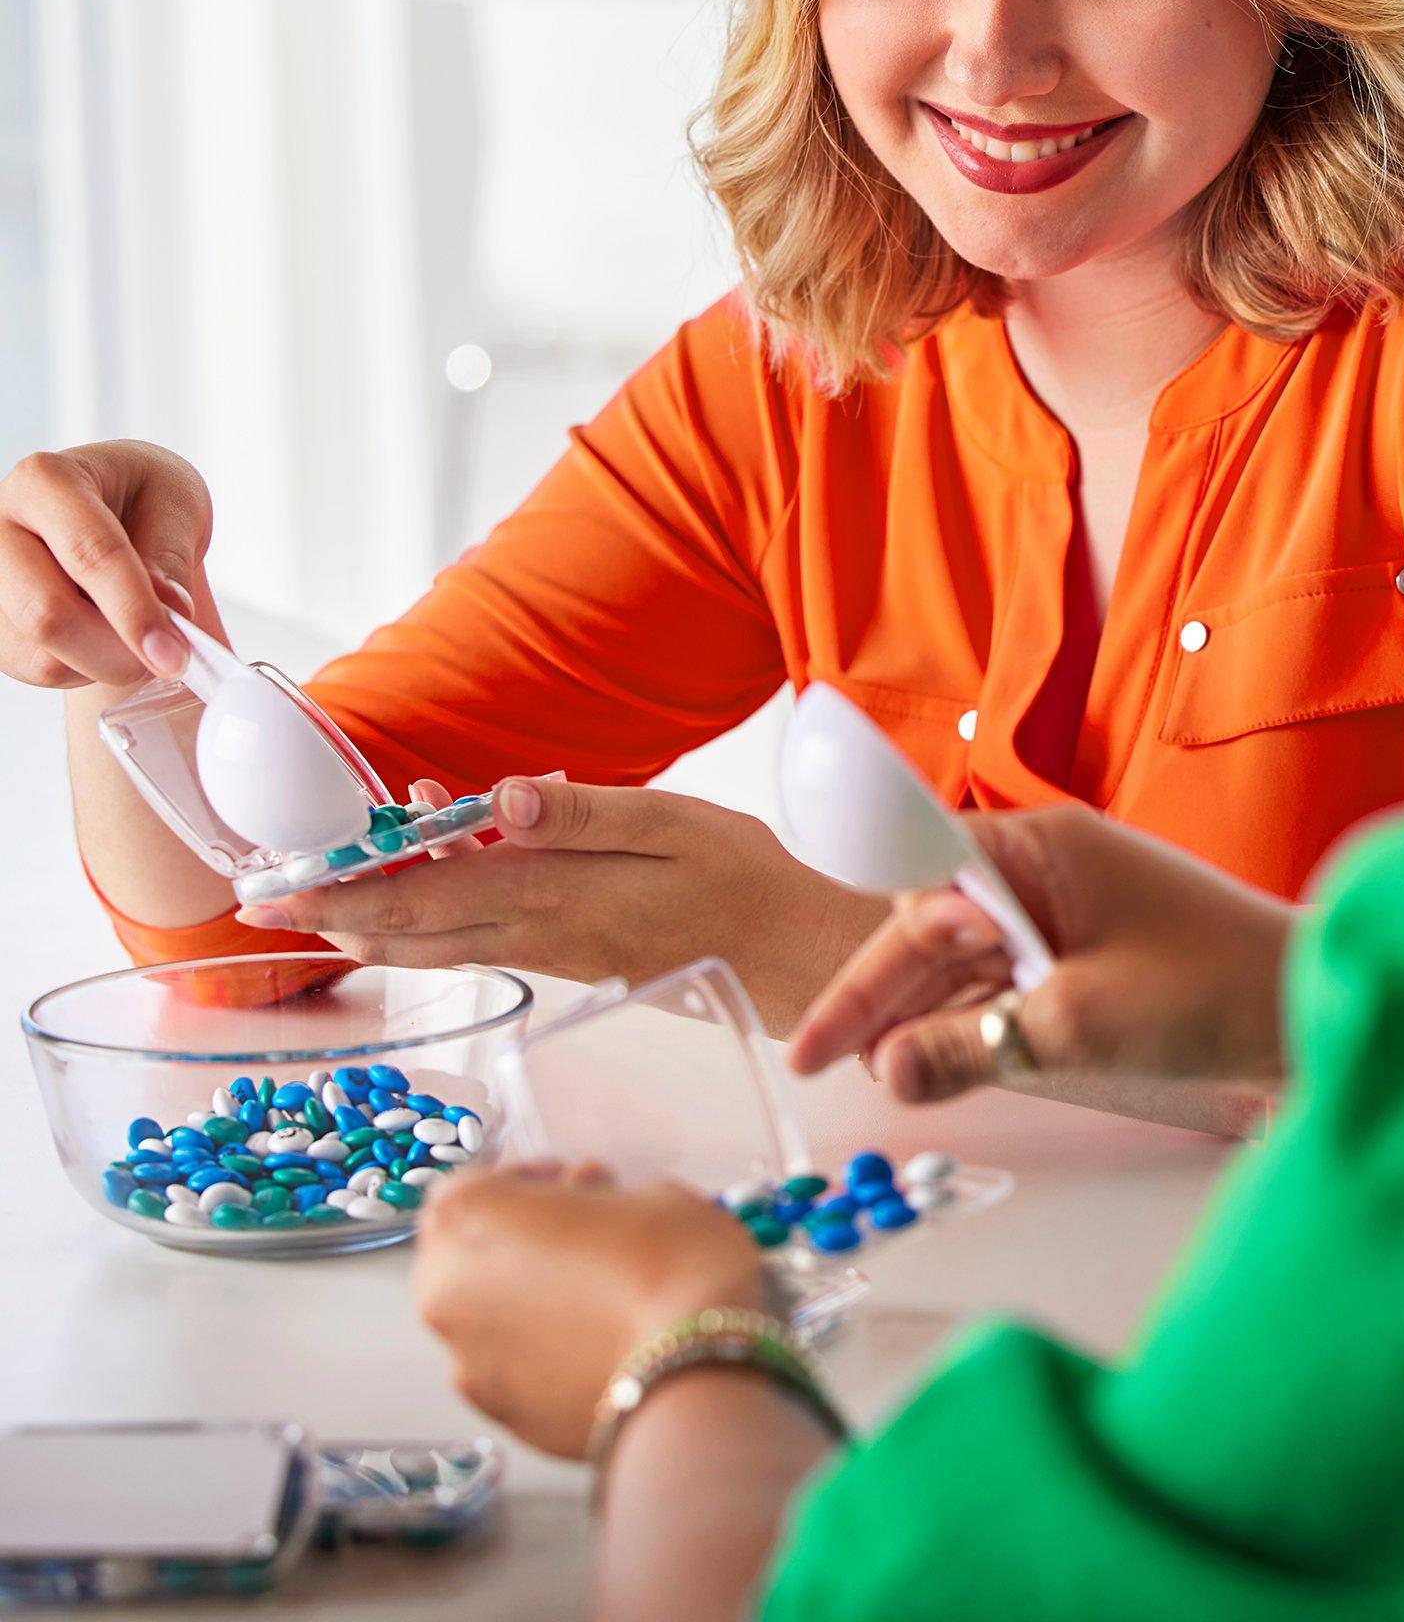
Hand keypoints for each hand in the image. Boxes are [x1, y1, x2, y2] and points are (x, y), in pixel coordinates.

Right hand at [0, 441, 212, 687]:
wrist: (116, 507)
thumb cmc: (145, 497)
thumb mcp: (177, 505)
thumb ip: (169, 558)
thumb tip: (169, 611)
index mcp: (45, 481)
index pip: (88, 553)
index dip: (134, 609)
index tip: (173, 653)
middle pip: (46, 612)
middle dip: (118, 652)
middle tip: (171, 658)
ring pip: (40, 654)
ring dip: (106, 662)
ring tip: (136, 630)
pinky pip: (36, 670)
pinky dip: (84, 670)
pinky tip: (105, 638)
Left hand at [235, 776, 889, 1024]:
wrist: (785, 955)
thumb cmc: (739, 879)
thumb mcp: (671, 822)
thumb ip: (583, 812)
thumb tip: (500, 797)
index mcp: (555, 897)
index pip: (424, 901)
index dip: (343, 894)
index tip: (278, 890)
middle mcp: (540, 934)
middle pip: (412, 934)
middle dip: (337, 915)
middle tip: (269, 898)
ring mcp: (552, 951)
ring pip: (439, 942)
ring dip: (375, 920)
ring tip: (323, 896)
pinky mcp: (569, 953)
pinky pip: (480, 935)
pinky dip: (435, 910)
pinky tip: (431, 867)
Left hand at [415, 1163, 764, 1457]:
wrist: (697, 1374)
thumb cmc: (673, 1265)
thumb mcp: (648, 1192)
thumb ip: (598, 1198)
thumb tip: (591, 1214)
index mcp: (471, 1216)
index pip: (472, 1184)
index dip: (524, 1180)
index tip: (568, 1185)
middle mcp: (449, 1290)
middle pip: (466, 1252)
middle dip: (517, 1242)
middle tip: (581, 1238)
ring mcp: (469, 1362)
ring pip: (486, 1316)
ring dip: (527, 1300)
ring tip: (598, 1299)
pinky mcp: (502, 1416)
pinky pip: (512, 1370)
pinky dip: (543, 1355)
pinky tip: (600, 1346)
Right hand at [789, 805, 1294, 1101]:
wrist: (1320, 1007)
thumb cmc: (1215, 991)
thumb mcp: (1078, 1025)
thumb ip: (974, 1045)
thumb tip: (890, 1074)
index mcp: (1041, 847)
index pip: (919, 888)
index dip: (868, 964)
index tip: (821, 1030)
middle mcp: (1048, 866)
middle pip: (932, 927)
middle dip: (879, 994)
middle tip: (820, 1061)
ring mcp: (1070, 907)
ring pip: (966, 958)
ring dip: (919, 1012)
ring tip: (864, 1072)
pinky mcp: (1091, 950)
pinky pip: (1007, 978)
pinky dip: (969, 1019)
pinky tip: (931, 1061)